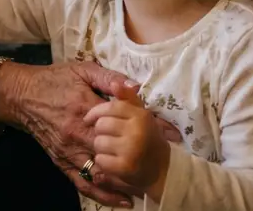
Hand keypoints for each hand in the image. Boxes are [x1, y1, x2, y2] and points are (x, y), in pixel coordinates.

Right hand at [0, 61, 170, 208]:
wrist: (21, 96)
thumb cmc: (54, 80)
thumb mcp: (81, 70)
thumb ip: (109, 77)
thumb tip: (135, 86)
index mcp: (84, 108)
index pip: (120, 122)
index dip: (145, 129)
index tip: (168, 136)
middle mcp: (76, 134)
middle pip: (113, 152)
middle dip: (138, 161)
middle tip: (163, 167)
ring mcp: (68, 151)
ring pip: (100, 172)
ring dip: (123, 182)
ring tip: (146, 188)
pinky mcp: (60, 161)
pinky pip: (82, 182)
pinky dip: (102, 194)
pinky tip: (120, 200)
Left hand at [85, 83, 170, 200]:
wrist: (163, 169)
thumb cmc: (148, 137)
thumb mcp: (141, 114)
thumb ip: (127, 98)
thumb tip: (115, 84)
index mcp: (140, 115)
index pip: (110, 107)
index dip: (95, 112)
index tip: (88, 118)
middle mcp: (136, 131)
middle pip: (101, 125)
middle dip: (101, 131)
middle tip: (109, 137)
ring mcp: (131, 150)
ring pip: (99, 142)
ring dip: (101, 147)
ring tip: (112, 149)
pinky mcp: (125, 167)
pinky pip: (100, 159)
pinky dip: (103, 161)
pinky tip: (113, 161)